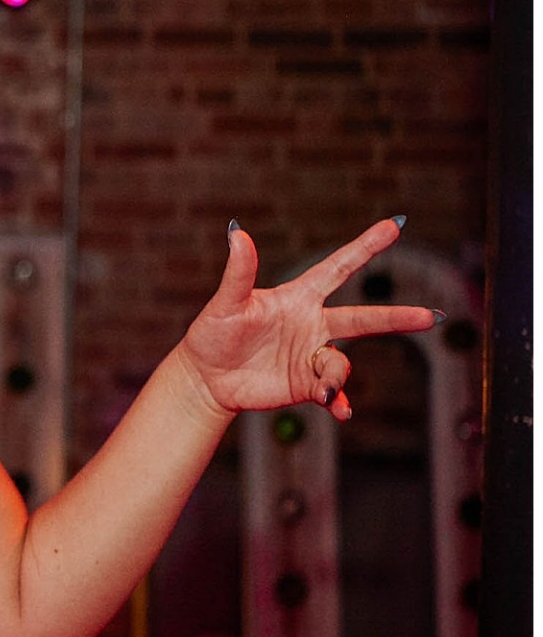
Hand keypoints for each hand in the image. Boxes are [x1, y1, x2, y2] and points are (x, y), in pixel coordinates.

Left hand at [177, 217, 439, 422]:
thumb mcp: (225, 303)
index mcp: (298, 298)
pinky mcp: (307, 385)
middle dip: (396, 318)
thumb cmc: (213, 333)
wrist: (207, 377)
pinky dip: (339, 401)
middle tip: (430, 317)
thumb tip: (237, 233)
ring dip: (336, 376)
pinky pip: (333, 393)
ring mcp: (311, 356)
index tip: (395, 225)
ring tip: (324, 390)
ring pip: (341, 363)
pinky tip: (341, 410)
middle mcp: (312, 324)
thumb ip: (238, 273)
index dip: (365, 247)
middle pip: (363, 318)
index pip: (338, 268)